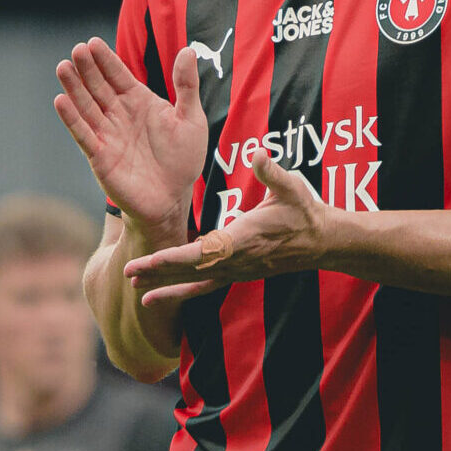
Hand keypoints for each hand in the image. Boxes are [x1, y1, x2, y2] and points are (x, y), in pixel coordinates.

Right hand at [53, 39, 206, 243]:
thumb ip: (187, 86)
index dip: (105, 59)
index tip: (93, 42)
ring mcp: (107, 134)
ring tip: (63, 67)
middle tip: (76, 50)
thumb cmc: (182, 159)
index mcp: (139, 101)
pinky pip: (83, 134)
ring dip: (74, 88)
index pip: (118, 74)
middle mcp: (119, 114)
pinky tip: (60, 101)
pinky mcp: (100, 156)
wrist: (172, 199)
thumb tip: (188, 51)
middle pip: (98, 86)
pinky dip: (72, 118)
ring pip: (87, 106)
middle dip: (87, 68)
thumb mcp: (191, 119)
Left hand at [120, 152, 334, 306]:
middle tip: (127, 271)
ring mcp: (236, 271)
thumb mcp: (292, 186)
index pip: (204, 252)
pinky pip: (203, 288)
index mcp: (243, 239)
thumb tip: (259, 153)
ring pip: (194, 281)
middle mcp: (236, 261)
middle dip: (158, 271)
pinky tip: (156, 297)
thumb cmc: (305, 211)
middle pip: (190, 270)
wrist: (323, 241)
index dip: (175, 257)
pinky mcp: (236, 274)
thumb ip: (273, 172)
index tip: (150, 259)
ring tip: (134, 287)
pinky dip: (179, 293)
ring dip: (164, 283)